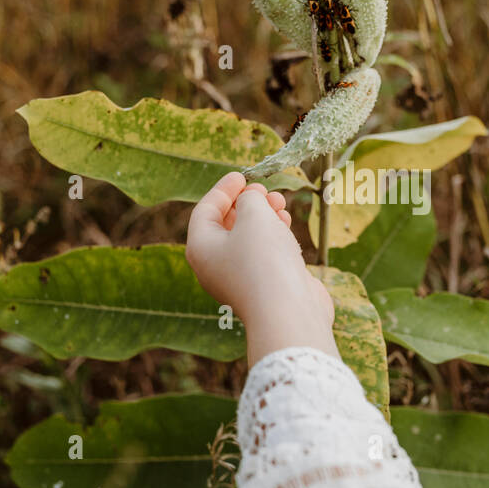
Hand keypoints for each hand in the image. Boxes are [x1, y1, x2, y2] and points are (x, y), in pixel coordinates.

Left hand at [185, 172, 337, 363]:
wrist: (287, 312)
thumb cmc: (264, 260)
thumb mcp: (254, 215)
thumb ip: (249, 199)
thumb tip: (252, 200)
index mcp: (201, 248)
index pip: (205, 210)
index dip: (224, 189)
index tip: (242, 175)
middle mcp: (214, 266)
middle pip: (226, 225)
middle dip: (247, 203)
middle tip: (265, 190)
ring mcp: (239, 279)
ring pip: (247, 239)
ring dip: (263, 217)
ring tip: (281, 203)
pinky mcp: (263, 287)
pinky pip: (263, 255)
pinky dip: (273, 236)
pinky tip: (286, 224)